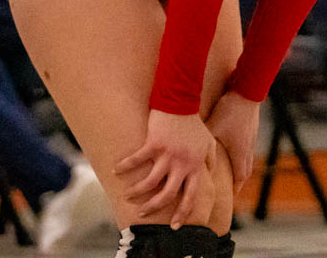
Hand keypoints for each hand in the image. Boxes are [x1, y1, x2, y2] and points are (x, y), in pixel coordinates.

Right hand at [115, 109, 215, 228]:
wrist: (181, 101)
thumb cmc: (194, 124)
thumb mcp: (208, 142)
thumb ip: (210, 160)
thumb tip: (209, 173)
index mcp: (195, 166)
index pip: (191, 196)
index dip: (183, 212)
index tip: (175, 225)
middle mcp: (182, 164)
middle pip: (167, 194)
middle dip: (154, 207)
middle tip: (143, 214)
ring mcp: (167, 155)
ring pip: (150, 182)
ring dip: (137, 192)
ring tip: (128, 196)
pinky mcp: (153, 144)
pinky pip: (136, 160)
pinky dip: (125, 166)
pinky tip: (116, 170)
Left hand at [206, 91, 260, 192]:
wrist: (247, 92)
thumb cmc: (229, 110)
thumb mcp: (212, 127)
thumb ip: (201, 142)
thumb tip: (185, 153)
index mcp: (239, 152)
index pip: (239, 176)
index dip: (234, 188)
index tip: (229, 197)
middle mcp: (247, 148)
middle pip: (245, 171)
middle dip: (238, 182)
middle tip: (232, 190)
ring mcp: (251, 139)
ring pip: (247, 159)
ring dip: (241, 168)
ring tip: (233, 173)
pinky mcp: (251, 130)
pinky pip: (247, 149)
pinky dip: (242, 155)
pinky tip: (235, 151)